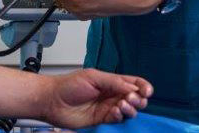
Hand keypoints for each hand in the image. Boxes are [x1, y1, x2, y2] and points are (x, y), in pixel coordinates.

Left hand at [38, 68, 152, 127]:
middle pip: (135, 98)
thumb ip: (114, 82)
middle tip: (130, 98)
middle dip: (138, 99)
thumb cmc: (68, 85)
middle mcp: (112, 95)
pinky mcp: (102, 120)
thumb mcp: (93, 77)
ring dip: (130, 108)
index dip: (143, 87)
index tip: (147, 91)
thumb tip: (133, 87)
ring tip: (122, 104)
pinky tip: (114, 112)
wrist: (52, 101)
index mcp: (111, 82)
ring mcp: (107, 108)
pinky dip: (120, 116)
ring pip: (129, 111)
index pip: (134, 83)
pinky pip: (118, 120)